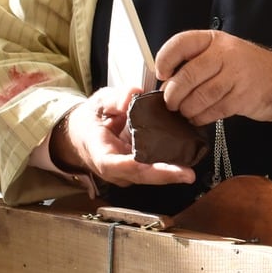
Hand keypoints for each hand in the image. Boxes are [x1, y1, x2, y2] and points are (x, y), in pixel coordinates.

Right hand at [53, 85, 199, 187]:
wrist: (82, 132)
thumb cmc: (92, 118)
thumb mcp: (101, 101)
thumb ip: (117, 96)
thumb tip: (134, 95)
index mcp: (101, 154)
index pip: (120, 165)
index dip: (141, 168)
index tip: (160, 167)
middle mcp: (115, 170)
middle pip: (140, 176)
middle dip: (164, 176)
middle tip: (187, 174)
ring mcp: (126, 173)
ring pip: (149, 177)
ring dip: (169, 175)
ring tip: (189, 171)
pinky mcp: (137, 170)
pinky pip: (153, 171)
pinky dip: (168, 168)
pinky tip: (185, 161)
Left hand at [155, 29, 271, 126]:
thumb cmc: (247, 68)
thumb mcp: (223, 53)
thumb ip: (197, 62)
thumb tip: (166, 81)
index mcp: (215, 40)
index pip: (182, 43)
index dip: (166, 59)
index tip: (162, 74)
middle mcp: (226, 54)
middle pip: (188, 74)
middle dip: (174, 93)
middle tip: (170, 102)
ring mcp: (237, 76)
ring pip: (200, 95)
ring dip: (187, 108)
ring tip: (185, 111)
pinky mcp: (244, 97)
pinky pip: (214, 110)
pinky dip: (202, 117)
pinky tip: (199, 117)